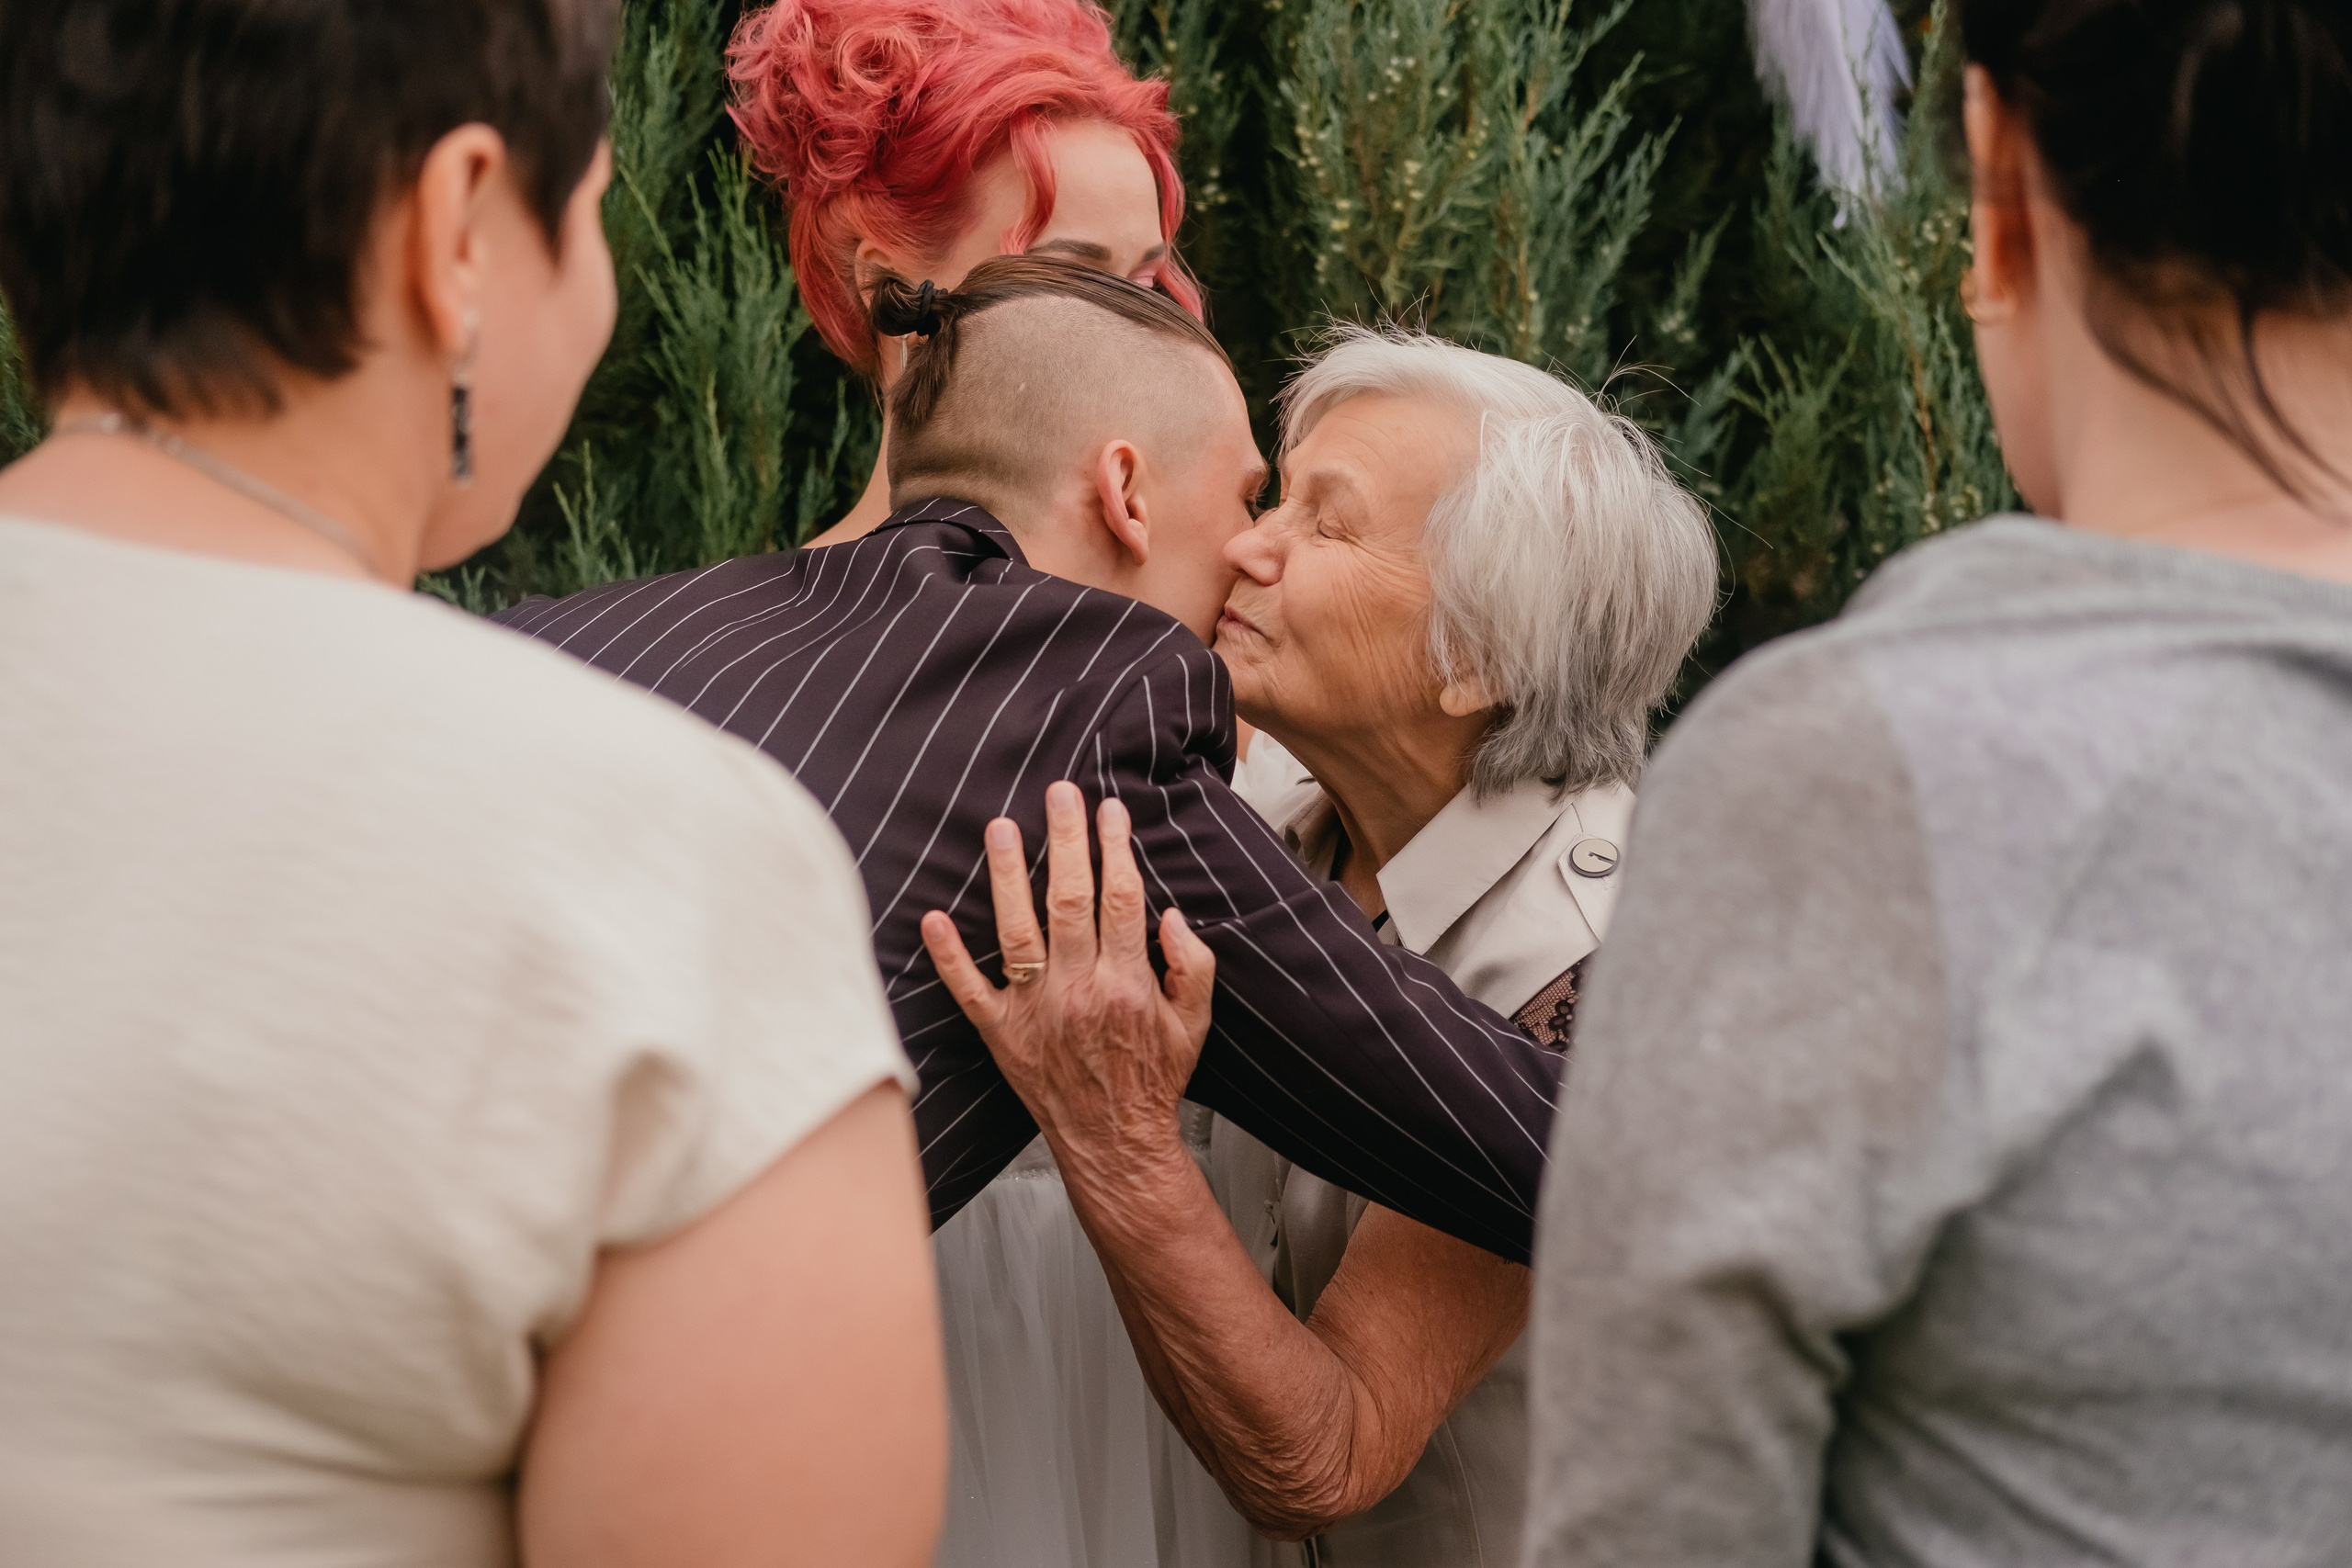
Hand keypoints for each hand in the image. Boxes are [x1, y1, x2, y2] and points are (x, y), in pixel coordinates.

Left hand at [920, 781, 1215, 1181]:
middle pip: (1070, 900)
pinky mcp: (1001, 1034)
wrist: (1115, 1145)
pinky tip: (933, 919)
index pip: (1121, 898)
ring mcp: (1035, 1011)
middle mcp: (1078, 991)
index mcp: (1127, 983)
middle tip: (1059, 793)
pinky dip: (949, 957)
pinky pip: (970, 991)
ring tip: (1001, 828)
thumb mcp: (1196, 1025)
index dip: (1116, 848)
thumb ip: (1194, 967)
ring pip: (1017, 932)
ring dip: (1009, 877)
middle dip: (1066, 841)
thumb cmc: (1154, 1080)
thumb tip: (1172, 915)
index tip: (1110, 810)